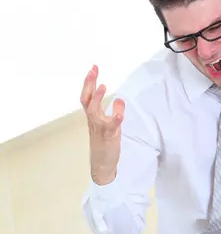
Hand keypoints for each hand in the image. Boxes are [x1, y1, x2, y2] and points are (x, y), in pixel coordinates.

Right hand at [80, 65, 124, 184]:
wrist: (102, 164)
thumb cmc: (105, 143)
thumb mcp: (111, 125)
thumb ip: (113, 111)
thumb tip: (119, 99)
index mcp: (93, 116)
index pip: (88, 96)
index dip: (89, 82)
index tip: (94, 68)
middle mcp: (93, 120)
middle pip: (87, 99)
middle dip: (89, 84)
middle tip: (93, 70)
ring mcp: (100, 128)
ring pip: (94, 111)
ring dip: (98, 98)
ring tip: (103, 86)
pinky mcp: (108, 136)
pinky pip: (110, 126)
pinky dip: (115, 118)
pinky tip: (120, 113)